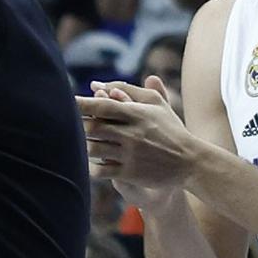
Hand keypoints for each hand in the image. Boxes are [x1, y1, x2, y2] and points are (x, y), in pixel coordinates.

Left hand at [77, 79, 193, 205]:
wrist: (189, 162)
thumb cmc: (170, 129)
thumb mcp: (157, 104)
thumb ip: (130, 90)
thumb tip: (100, 84)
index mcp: (137, 114)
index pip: (102, 106)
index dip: (81, 104)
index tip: (68, 102)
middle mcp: (132, 134)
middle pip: (93, 127)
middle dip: (79, 125)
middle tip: (71, 124)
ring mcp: (130, 154)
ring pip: (93, 148)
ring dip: (83, 145)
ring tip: (81, 143)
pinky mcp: (129, 173)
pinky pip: (100, 170)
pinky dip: (91, 166)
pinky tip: (91, 162)